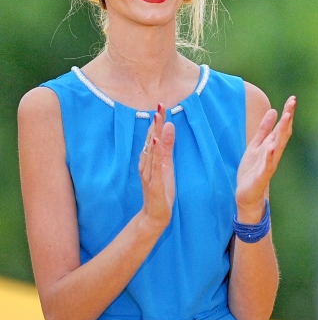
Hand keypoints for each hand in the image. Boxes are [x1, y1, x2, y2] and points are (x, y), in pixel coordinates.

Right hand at [138, 105, 175, 229]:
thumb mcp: (167, 165)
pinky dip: (154, 154)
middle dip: (155, 123)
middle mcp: (146, 164)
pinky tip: (155, 144)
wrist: (155, 214)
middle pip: (150, 140)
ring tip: (157, 119)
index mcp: (150, 159)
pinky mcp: (153, 183)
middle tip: (159, 106)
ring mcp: (149, 173)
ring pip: (151, 151)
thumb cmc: (161, 189)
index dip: (157, 121)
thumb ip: (167, 147)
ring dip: (153, 134)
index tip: (161, 105)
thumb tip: (169, 126)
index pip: (153, 137)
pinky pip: (154, 166)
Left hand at [235, 97, 295, 216]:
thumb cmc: (252, 170)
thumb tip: (273, 111)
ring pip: (278, 146)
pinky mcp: (262, 175)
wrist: (247, 195)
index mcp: (272, 146)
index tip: (293, 99)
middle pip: (282, 133)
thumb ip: (264, 130)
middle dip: (287, 118)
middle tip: (293, 103)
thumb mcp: (255, 146)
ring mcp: (269, 164)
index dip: (287, 113)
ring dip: (282, 132)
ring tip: (286, 118)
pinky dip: (270, 156)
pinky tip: (272, 147)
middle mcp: (274, 153)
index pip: (282, 127)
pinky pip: (268, 165)